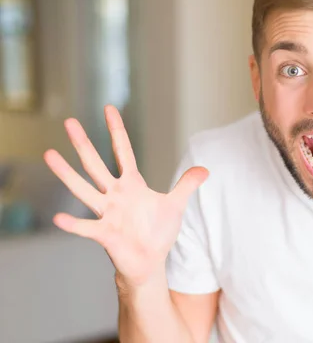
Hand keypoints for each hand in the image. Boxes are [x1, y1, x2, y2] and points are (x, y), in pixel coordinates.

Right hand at [45, 105, 207, 285]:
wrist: (149, 262)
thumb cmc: (158, 232)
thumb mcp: (176, 205)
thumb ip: (187, 185)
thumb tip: (205, 169)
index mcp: (132, 185)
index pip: (123, 151)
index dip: (117, 130)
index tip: (109, 108)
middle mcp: (115, 195)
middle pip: (96, 164)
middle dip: (83, 143)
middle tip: (68, 121)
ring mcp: (107, 213)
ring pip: (84, 189)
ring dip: (67, 174)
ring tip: (49, 154)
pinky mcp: (104, 234)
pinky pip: (86, 227)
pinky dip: (73, 224)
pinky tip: (58, 218)